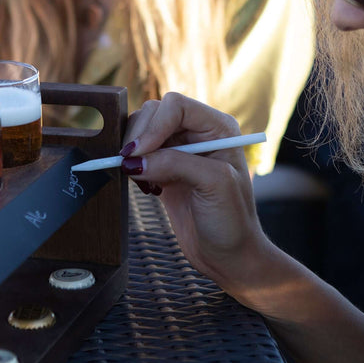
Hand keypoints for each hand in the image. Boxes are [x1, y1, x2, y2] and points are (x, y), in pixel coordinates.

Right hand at [122, 92, 271, 291]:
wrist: (228, 256)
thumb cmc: (232, 221)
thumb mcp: (214, 186)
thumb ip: (177, 164)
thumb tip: (134, 160)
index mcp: (218, 128)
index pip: (176, 106)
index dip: (155, 125)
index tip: (140, 153)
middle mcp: (198, 133)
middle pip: (155, 113)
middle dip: (139, 137)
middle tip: (130, 166)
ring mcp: (180, 150)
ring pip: (142, 132)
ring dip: (134, 153)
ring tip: (143, 181)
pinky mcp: (164, 169)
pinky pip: (138, 155)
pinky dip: (133, 168)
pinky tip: (147, 189)